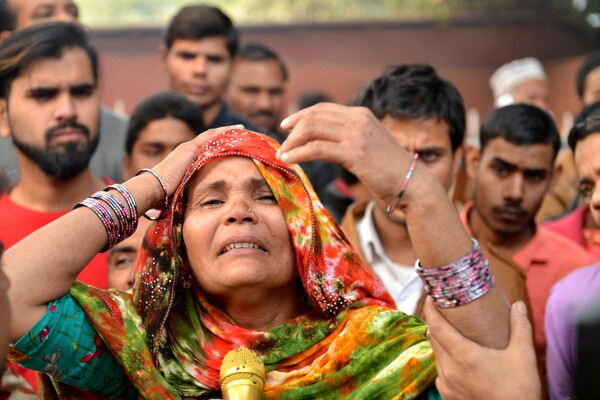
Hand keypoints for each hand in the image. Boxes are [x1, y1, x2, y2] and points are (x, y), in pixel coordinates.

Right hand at [151, 125, 242, 195]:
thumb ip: (188, 192)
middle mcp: (187, 150)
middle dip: (226, 136)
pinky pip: (211, 136)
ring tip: (243, 130)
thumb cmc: (162, 196)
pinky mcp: (190, 148)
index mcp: (185, 159)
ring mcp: (188, 147)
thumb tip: (194, 205)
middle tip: (242, 133)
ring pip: (213, 135)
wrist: (152, 189)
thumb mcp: (180, 192)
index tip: (233, 145)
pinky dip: (224, 132)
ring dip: (228, 132)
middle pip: (211, 139)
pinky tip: (237, 131)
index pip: (206, 149)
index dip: (219, 146)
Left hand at [277, 103, 412, 202]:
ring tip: (282, 154)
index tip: (286, 125)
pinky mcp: (355, 153)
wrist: (414, 184)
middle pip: (314, 116)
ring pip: (312, 130)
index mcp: (361, 114)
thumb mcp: (369, 145)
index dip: (301, 115)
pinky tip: (289, 160)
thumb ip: (350, 138)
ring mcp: (357, 135)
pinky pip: (317, 149)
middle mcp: (359, 119)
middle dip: (293, 129)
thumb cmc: (390, 171)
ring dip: (292, 142)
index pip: (323, 108)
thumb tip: (326, 142)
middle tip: (280, 142)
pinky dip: (299, 153)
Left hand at [424, 298, 540, 399]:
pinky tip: (456, 359)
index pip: (436, 326)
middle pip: (434, 338)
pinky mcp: (448, 395)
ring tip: (451, 332)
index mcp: (463, 356)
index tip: (431, 296)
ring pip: (436, 355)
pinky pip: (439, 372)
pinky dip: (444, 361)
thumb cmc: (519, 390)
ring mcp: (447, 384)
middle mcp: (449, 369)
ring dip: (441, 342)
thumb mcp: (523, 356)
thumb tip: (519, 305)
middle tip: (445, 310)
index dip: (430, 309)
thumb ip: (520, 327)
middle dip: (437, 322)